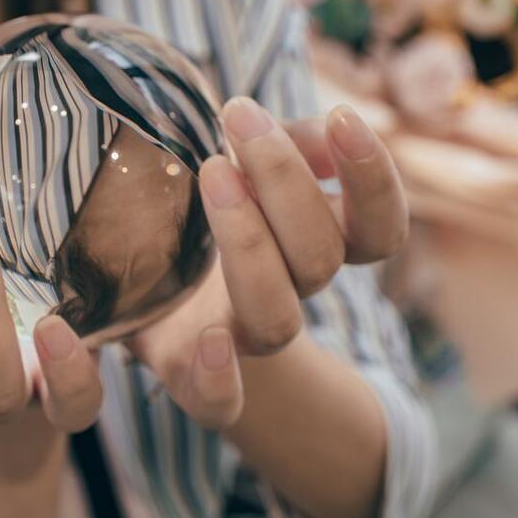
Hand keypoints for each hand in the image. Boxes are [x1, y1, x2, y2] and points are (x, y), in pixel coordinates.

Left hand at [126, 97, 406, 427]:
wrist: (137, 276)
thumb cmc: (204, 202)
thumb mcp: (249, 156)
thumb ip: (290, 141)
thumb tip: (323, 134)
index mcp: (322, 244)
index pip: (380, 231)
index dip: (373, 181)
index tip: (342, 116)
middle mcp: (293, 294)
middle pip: (320, 260)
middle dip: (285, 182)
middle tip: (240, 118)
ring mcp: (241, 335)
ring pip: (275, 318)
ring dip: (248, 240)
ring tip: (210, 168)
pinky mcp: (185, 368)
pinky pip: (217, 402)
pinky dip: (220, 379)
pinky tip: (212, 341)